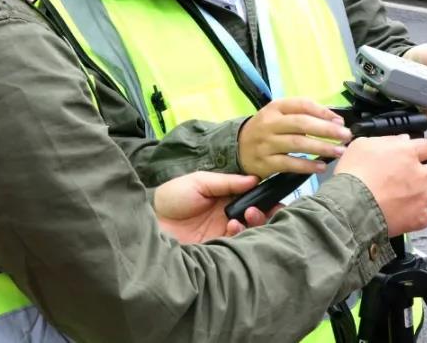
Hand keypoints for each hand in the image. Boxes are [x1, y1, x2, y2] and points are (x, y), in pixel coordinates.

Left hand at [154, 172, 276, 242]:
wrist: (150, 222)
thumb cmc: (173, 197)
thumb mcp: (200, 181)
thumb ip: (227, 182)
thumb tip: (255, 179)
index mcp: (226, 197)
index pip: (253, 197)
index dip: (266, 197)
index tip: (276, 195)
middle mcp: (229, 215)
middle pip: (257, 216)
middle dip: (266, 212)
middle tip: (258, 208)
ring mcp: (224, 233)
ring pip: (251, 231)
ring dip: (255, 222)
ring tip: (248, 214)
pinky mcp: (218, 248)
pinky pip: (238, 244)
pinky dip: (240, 234)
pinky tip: (232, 226)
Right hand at [237, 98, 352, 178]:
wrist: (237, 148)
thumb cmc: (266, 130)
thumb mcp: (279, 115)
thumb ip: (302, 115)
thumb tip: (334, 120)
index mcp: (275, 107)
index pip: (302, 105)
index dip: (323, 112)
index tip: (340, 121)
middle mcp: (269, 123)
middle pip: (301, 124)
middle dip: (326, 130)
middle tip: (346, 136)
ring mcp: (266, 143)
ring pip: (297, 144)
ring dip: (321, 148)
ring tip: (339, 151)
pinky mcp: (265, 163)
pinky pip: (289, 164)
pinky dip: (307, 165)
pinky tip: (322, 166)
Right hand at [335, 135, 426, 236]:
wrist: (351, 205)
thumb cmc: (354, 174)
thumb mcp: (362, 146)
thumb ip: (386, 140)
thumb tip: (403, 139)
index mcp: (407, 152)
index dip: (425, 151)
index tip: (420, 156)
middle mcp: (420, 174)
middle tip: (414, 179)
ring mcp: (422, 197)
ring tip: (412, 198)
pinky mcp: (419, 217)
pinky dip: (418, 216)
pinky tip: (406, 214)